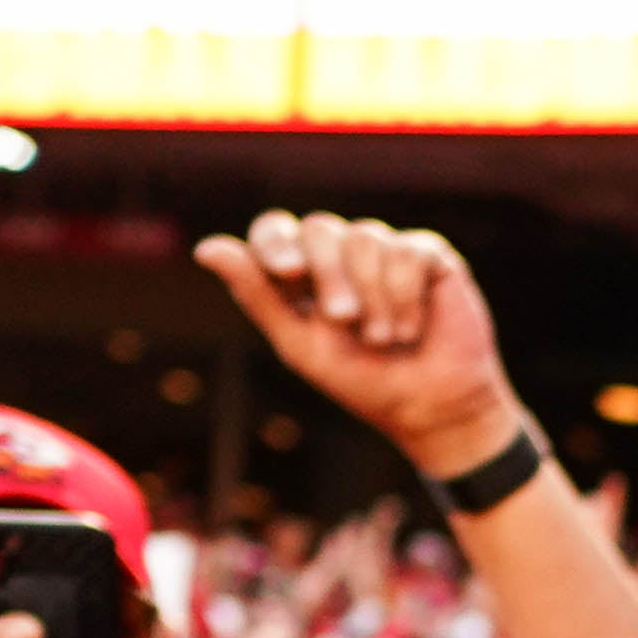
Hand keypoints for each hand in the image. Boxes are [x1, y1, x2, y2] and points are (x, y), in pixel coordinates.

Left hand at [196, 210, 527, 485]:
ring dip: (374, 297)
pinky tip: (414, 326)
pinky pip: (407, 250)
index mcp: (304, 272)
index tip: (289, 273)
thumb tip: (205, 248)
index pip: (276, 230)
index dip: (277, 243)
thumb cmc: (364, 382)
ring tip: (386, 339)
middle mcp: (343, 255)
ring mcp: (386, 252)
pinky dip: (406, 293)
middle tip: (346, 320)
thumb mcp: (299, 344)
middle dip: (330, 277)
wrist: (431, 408)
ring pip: (365, 238)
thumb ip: (256, 295)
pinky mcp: (429, 257)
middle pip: (320, 229)